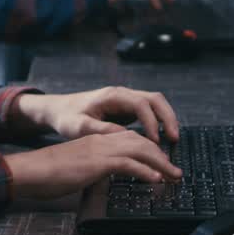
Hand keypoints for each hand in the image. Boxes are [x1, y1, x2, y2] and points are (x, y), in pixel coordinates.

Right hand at [5, 131, 181, 199]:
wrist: (30, 169)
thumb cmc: (47, 172)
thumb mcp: (75, 167)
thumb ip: (91, 168)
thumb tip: (101, 178)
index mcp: (96, 140)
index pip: (129, 139)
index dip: (148, 149)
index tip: (161, 162)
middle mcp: (101, 140)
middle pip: (140, 142)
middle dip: (160, 155)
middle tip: (175, 171)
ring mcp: (100, 150)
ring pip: (139, 150)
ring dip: (160, 163)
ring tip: (173, 175)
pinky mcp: (97, 162)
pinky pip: (128, 164)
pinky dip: (145, 171)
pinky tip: (155, 180)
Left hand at [14, 86, 179, 142]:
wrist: (59, 109)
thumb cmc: (67, 117)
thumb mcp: (80, 127)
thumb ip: (102, 131)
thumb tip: (126, 138)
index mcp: (112, 96)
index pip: (140, 104)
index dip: (151, 122)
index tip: (155, 140)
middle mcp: (122, 94)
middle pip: (155, 99)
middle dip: (167, 117)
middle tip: (174, 138)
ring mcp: (126, 100)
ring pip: (155, 103)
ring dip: (166, 119)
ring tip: (173, 139)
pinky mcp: (127, 108)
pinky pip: (149, 111)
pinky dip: (159, 122)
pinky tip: (161, 138)